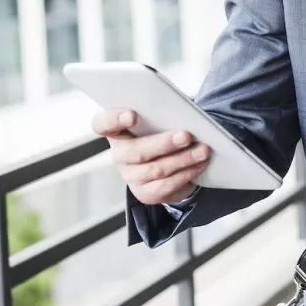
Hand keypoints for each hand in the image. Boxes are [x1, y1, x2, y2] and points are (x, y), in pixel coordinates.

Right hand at [92, 107, 210, 205]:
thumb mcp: (159, 118)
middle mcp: (119, 154)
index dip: (114, 119)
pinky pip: (166, 186)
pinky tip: (199, 164)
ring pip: (155, 170)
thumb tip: (182, 113)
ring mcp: (130, 175)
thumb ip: (161, 112)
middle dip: (163, 143)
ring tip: (203, 150)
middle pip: (134, 152)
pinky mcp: (145, 193)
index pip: (102, 123)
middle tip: (186, 135)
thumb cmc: (162, 130)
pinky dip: (186, 173)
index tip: (132, 115)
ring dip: (183, 159)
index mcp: (116, 129)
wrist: (169, 160)